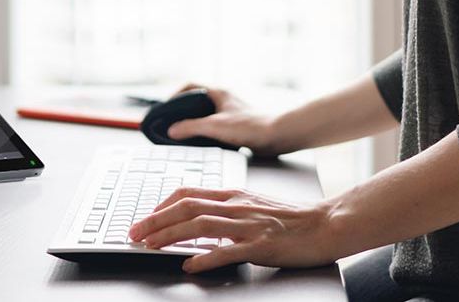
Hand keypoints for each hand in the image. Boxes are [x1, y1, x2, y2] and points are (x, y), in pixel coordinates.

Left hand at [127, 187, 339, 272]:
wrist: (325, 224)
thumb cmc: (291, 218)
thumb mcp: (253, 205)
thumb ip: (227, 209)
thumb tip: (198, 220)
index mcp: (233, 195)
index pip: (188, 193)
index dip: (161, 205)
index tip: (144, 218)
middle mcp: (236, 205)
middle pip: (186, 207)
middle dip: (154, 221)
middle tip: (133, 234)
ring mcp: (248, 224)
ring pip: (200, 225)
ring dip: (170, 236)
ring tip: (150, 247)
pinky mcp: (261, 244)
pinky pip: (227, 250)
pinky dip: (205, 257)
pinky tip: (190, 265)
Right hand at [166, 84, 281, 156]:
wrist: (277, 136)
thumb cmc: (249, 127)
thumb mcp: (215, 127)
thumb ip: (191, 127)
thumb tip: (171, 130)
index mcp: (218, 93)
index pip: (190, 86)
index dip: (175, 95)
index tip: (166, 108)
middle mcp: (224, 100)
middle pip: (196, 101)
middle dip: (182, 111)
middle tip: (171, 123)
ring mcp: (231, 112)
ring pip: (206, 114)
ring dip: (194, 123)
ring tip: (183, 135)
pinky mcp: (237, 126)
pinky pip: (215, 126)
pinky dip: (205, 132)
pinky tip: (203, 144)